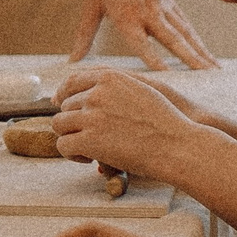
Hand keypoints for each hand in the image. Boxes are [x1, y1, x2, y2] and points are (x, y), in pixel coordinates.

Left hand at [51, 68, 209, 177]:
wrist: (177, 146)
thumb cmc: (163, 122)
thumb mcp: (140, 89)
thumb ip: (113, 87)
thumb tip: (84, 94)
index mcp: (108, 78)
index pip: (71, 82)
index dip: (63, 95)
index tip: (60, 106)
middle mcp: (96, 94)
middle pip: (66, 106)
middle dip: (74, 122)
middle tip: (90, 136)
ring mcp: (91, 117)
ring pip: (60, 125)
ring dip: (70, 137)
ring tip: (87, 148)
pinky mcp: (89, 140)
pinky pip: (64, 146)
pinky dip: (71, 154)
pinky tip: (88, 158)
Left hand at [73, 0, 220, 70]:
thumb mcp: (91, 4)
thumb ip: (84, 35)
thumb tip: (72, 59)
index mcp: (126, 15)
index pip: (143, 44)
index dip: (156, 62)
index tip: (169, 80)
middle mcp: (148, 12)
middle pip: (173, 39)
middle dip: (192, 60)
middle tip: (207, 78)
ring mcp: (162, 5)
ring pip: (185, 32)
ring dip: (201, 52)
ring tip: (215, 70)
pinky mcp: (168, 0)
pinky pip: (185, 23)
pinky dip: (197, 39)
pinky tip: (206, 52)